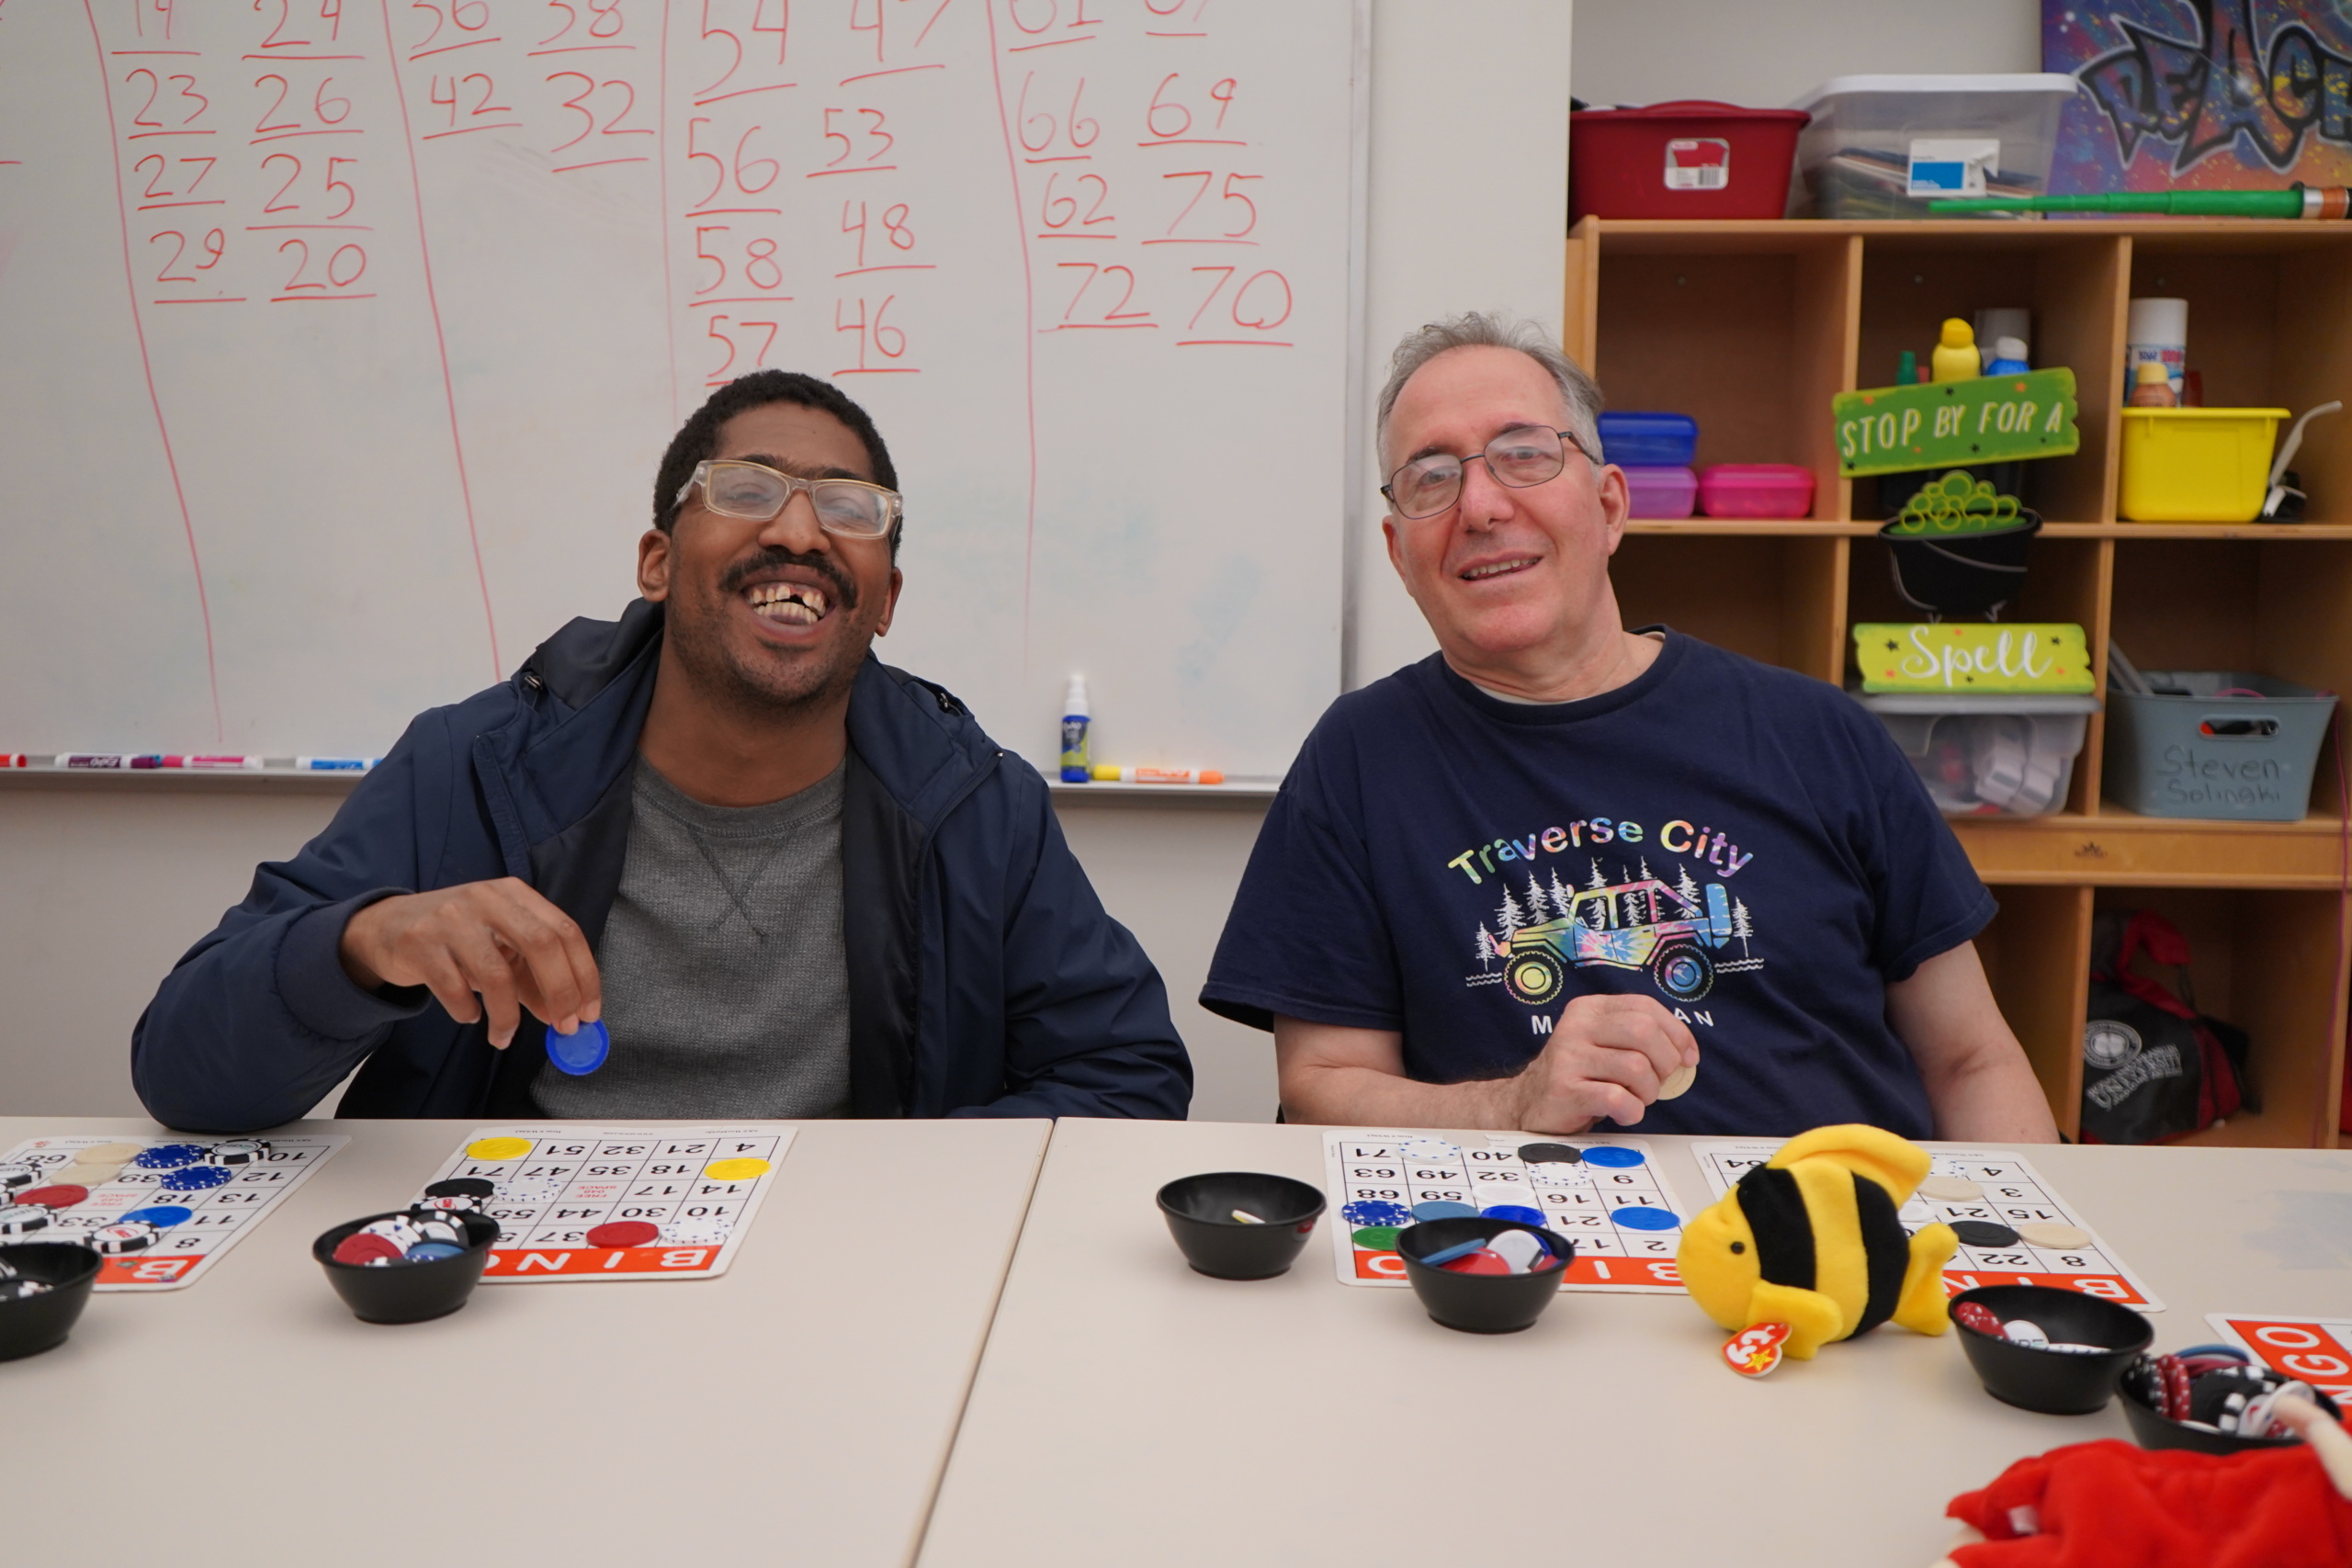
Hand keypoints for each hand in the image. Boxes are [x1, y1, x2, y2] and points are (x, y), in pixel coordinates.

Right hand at [339, 879, 600, 1047]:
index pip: (565, 931)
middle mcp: (487, 899)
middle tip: (564, 1026)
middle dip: (561, 992)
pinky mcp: (420, 943)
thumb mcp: (500, 948)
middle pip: (541, 945)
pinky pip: (455, 989)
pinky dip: (467, 1011)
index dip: (584, 975)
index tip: (590, 1012)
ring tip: (504, 1035)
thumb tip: (565, 1016)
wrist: (385, 927)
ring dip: (508, 1016)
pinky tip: (468, 1015)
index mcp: (515, 894)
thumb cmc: (455, 938)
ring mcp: (451, 918)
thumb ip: (533, 978)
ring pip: (496, 975)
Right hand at [1503, 993, 1696, 1131]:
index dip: (1676, 1032)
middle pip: (1643, 1030)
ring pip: (1636, 1067)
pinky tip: (1622, 1112)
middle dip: (1665, 1062)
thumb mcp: (1605, 1046)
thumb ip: (1639, 1041)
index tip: (1687, 1058)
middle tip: (1659, 1082)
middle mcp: (1577, 1026)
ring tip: (1635, 1099)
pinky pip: (1618, 1098)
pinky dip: (1632, 1110)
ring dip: (1648, 1092)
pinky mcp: (1565, 1088)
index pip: (1645, 1006)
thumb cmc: (1580, 1076)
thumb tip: (1685, 1054)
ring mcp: (1568, 1056)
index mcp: (1590, 1008)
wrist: (1530, 1104)